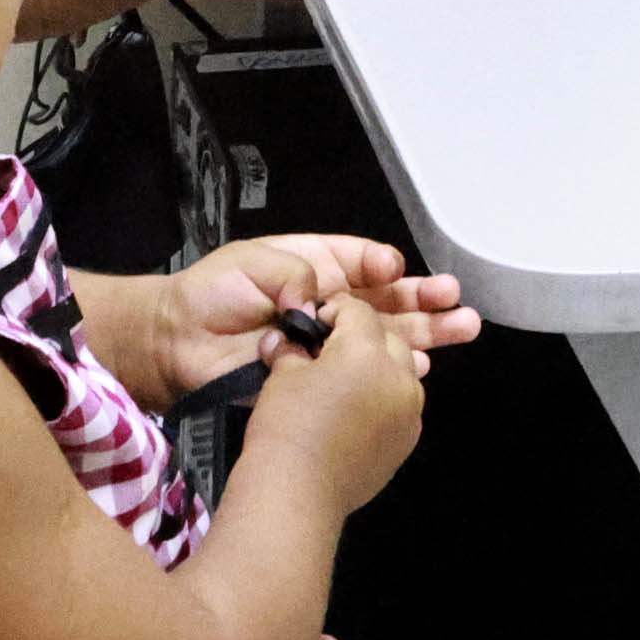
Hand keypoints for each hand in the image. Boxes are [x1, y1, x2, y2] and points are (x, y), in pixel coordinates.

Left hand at [103, 232, 474, 407]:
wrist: (178, 343)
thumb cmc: (212, 293)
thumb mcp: (254, 263)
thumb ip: (295, 275)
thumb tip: (323, 301)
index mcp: (316, 267)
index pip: (363, 263)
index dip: (384, 267)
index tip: (397, 271)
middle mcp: (330, 303)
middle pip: (388, 301)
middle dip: (424, 300)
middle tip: (458, 301)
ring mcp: (329, 343)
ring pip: (386, 337)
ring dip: (424, 334)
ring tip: (461, 329)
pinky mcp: (321, 377)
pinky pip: (364, 373)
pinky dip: (393, 370)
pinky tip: (422, 367)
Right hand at [241, 282, 442, 510]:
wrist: (299, 490)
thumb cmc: (286, 424)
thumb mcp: (284, 376)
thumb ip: (295, 349)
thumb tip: (290, 338)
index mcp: (367, 350)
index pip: (357, 311)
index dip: (334, 311)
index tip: (315, 324)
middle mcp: (400, 375)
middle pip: (389, 339)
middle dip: (363, 339)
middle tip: (330, 354)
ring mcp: (410, 411)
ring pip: (402, 373)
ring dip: (379, 370)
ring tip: (347, 384)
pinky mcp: (408, 440)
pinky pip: (401, 406)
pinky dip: (384, 401)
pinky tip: (357, 414)